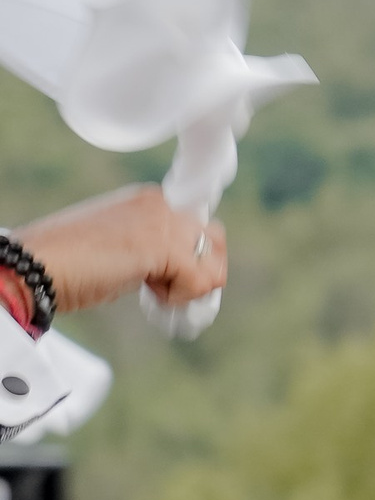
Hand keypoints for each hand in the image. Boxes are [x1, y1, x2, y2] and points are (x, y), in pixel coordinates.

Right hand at [15, 186, 226, 313]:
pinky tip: (148, 295)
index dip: (190, 258)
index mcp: (148, 200)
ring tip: (153, 293)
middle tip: (162, 290)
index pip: (197, 227)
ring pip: (213, 264)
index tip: (164, 279)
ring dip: (189, 287)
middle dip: (197, 274)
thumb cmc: (67, 265)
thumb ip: (152, 252)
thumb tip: (182, 273)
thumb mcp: (121, 250)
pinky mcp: (164, 247)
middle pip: (214, 241)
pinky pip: (201, 282)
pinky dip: (178, 299)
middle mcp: (160, 203)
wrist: (34, 267)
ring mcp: (164, 222)